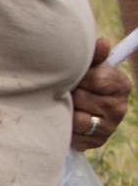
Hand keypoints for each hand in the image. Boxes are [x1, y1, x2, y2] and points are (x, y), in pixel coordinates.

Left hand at [73, 36, 128, 152]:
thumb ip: (94, 56)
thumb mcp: (89, 67)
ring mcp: (109, 127)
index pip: (96, 78)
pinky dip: (65, 127)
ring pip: (77, 118)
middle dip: (68, 94)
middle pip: (82, 98)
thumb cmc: (81, 83)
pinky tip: (65, 120)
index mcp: (121, 85)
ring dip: (65, 111)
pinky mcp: (95, 142)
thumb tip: (102, 43)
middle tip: (65, 92)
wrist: (73, 111)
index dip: (78, 77)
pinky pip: (72, 134)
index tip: (73, 78)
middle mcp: (119, 108)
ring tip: (64, 106)